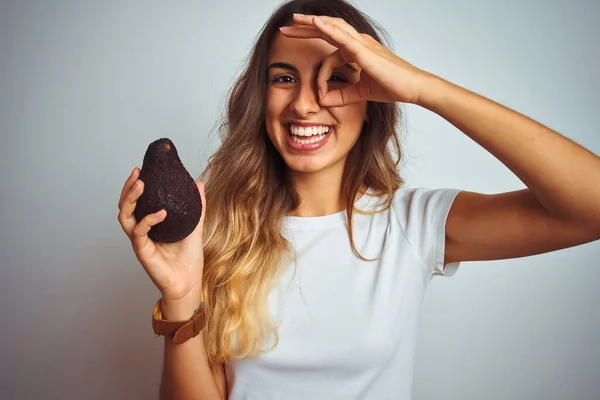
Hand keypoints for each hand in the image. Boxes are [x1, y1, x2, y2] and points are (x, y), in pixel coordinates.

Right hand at [117, 167, 205, 302]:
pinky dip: (148, 220)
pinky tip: (161, 213)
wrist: (189, 282)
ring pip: (124, 217)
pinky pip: (139, 232)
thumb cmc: (189, 258)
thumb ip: (197, 206)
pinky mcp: (142, 251)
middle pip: (124, 206)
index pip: (136, 202)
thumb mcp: (195, 226)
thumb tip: (198, 183)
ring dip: (130, 199)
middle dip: (128, 189)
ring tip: (140, 185)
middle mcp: (141, 231)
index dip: (135, 185)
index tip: (141, 169)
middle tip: (137, 174)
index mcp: (150, 224)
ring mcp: (139, 241)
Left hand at [279, 14, 428, 105]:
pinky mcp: (363, 50)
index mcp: (356, 50)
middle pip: (326, 30)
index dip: (316, 62)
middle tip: (285, 27)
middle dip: (304, 28)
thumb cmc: (392, 87)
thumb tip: (322, 101)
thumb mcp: (360, 93)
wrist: (411, 88)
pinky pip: (342, 36)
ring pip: (331, 28)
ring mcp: (361, 43)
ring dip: (311, 23)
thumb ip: (341, 95)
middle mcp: (357, 42)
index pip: (329, 49)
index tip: (312, 82)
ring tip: (294, 20)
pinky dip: (327, 28)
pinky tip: (314, 23)